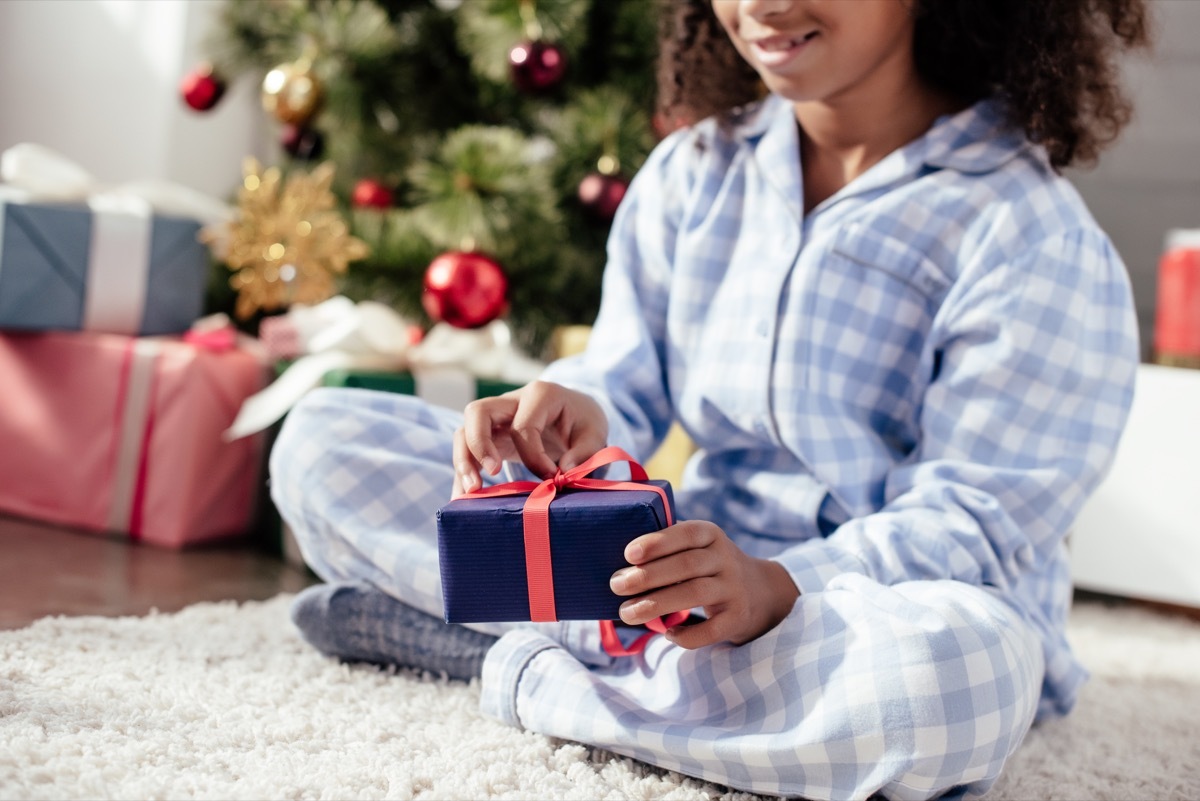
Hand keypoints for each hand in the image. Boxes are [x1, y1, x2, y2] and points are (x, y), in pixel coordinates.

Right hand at [452, 380, 607, 495]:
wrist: (577, 415)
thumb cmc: (585, 423)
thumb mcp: (595, 434)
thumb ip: (585, 452)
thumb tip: (562, 472)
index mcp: (540, 395)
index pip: (524, 427)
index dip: (534, 458)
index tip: (552, 478)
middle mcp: (512, 400)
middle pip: (478, 413)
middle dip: (478, 445)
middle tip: (491, 474)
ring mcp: (497, 417)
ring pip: (465, 430)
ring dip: (463, 460)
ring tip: (470, 492)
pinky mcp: (491, 435)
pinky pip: (469, 449)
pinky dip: (464, 472)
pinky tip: (463, 497)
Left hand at [610, 520, 799, 648]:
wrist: (758, 591)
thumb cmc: (707, 566)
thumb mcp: (697, 546)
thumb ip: (667, 547)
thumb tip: (616, 559)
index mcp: (711, 535)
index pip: (686, 533)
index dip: (658, 542)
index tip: (628, 553)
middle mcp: (726, 558)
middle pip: (686, 565)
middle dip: (647, 576)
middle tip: (616, 585)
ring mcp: (735, 588)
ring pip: (694, 594)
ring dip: (656, 604)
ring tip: (626, 613)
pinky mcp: (738, 617)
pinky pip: (712, 629)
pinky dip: (687, 635)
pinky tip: (666, 634)